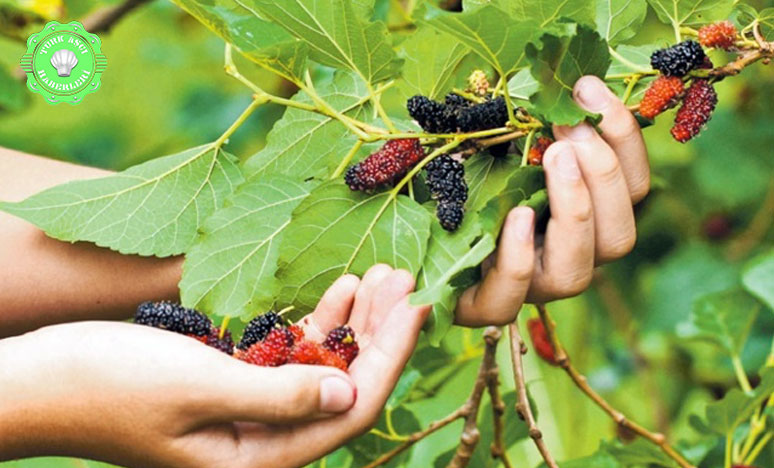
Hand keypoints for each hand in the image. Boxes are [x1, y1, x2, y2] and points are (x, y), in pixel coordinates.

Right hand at [0, 265, 429, 467]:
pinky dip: (315, 323)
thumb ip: (280, 394)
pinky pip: (290, 354)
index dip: (390, 355)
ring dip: (353, 322)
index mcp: (258, 457)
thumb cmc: (106, 383)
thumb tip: (350, 392)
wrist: (38, 379)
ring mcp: (248, 411)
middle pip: (344, 384)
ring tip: (382, 274)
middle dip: (380, 333)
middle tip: (407, 279)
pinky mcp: (231, 383)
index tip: (419, 304)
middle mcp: (261, 440)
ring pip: (322, 365)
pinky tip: (339, 291)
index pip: (349, 406)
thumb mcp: (198, 385)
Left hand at [456, 75, 648, 325]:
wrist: (402, 228)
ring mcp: (526, 288)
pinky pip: (508, 298)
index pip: (631, 191)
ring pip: (577, 273)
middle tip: (569, 128)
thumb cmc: (461, 175)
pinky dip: (517, 256)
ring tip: (554, 156)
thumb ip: (536, 126)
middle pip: (618, 237)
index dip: (624, 141)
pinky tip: (516, 213)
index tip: (589, 90)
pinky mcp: (479, 304)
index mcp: (583, 218)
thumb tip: (567, 85)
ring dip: (575, 209)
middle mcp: (565, 257)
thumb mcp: (499, 143)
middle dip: (602, 175)